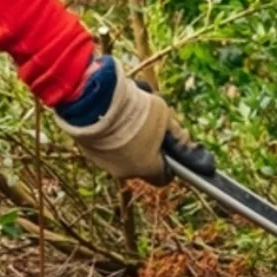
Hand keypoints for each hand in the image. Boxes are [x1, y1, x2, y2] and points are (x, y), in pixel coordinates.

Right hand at [55, 56, 196, 184]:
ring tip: (127, 113)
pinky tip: (111, 114)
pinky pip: (104, 146)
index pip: (165, 177)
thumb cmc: (134, 109)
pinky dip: (109, 134)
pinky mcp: (88, 151)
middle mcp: (124, 172)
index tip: (169, 147)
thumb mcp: (164, 114)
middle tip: (148, 122)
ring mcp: (103, 163)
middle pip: (142, 162)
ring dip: (127, 138)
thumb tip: (188, 146)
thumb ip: (177, 133)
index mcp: (147, 168)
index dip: (170, 162)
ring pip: (122, 153)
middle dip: (148, 144)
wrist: (94, 99)